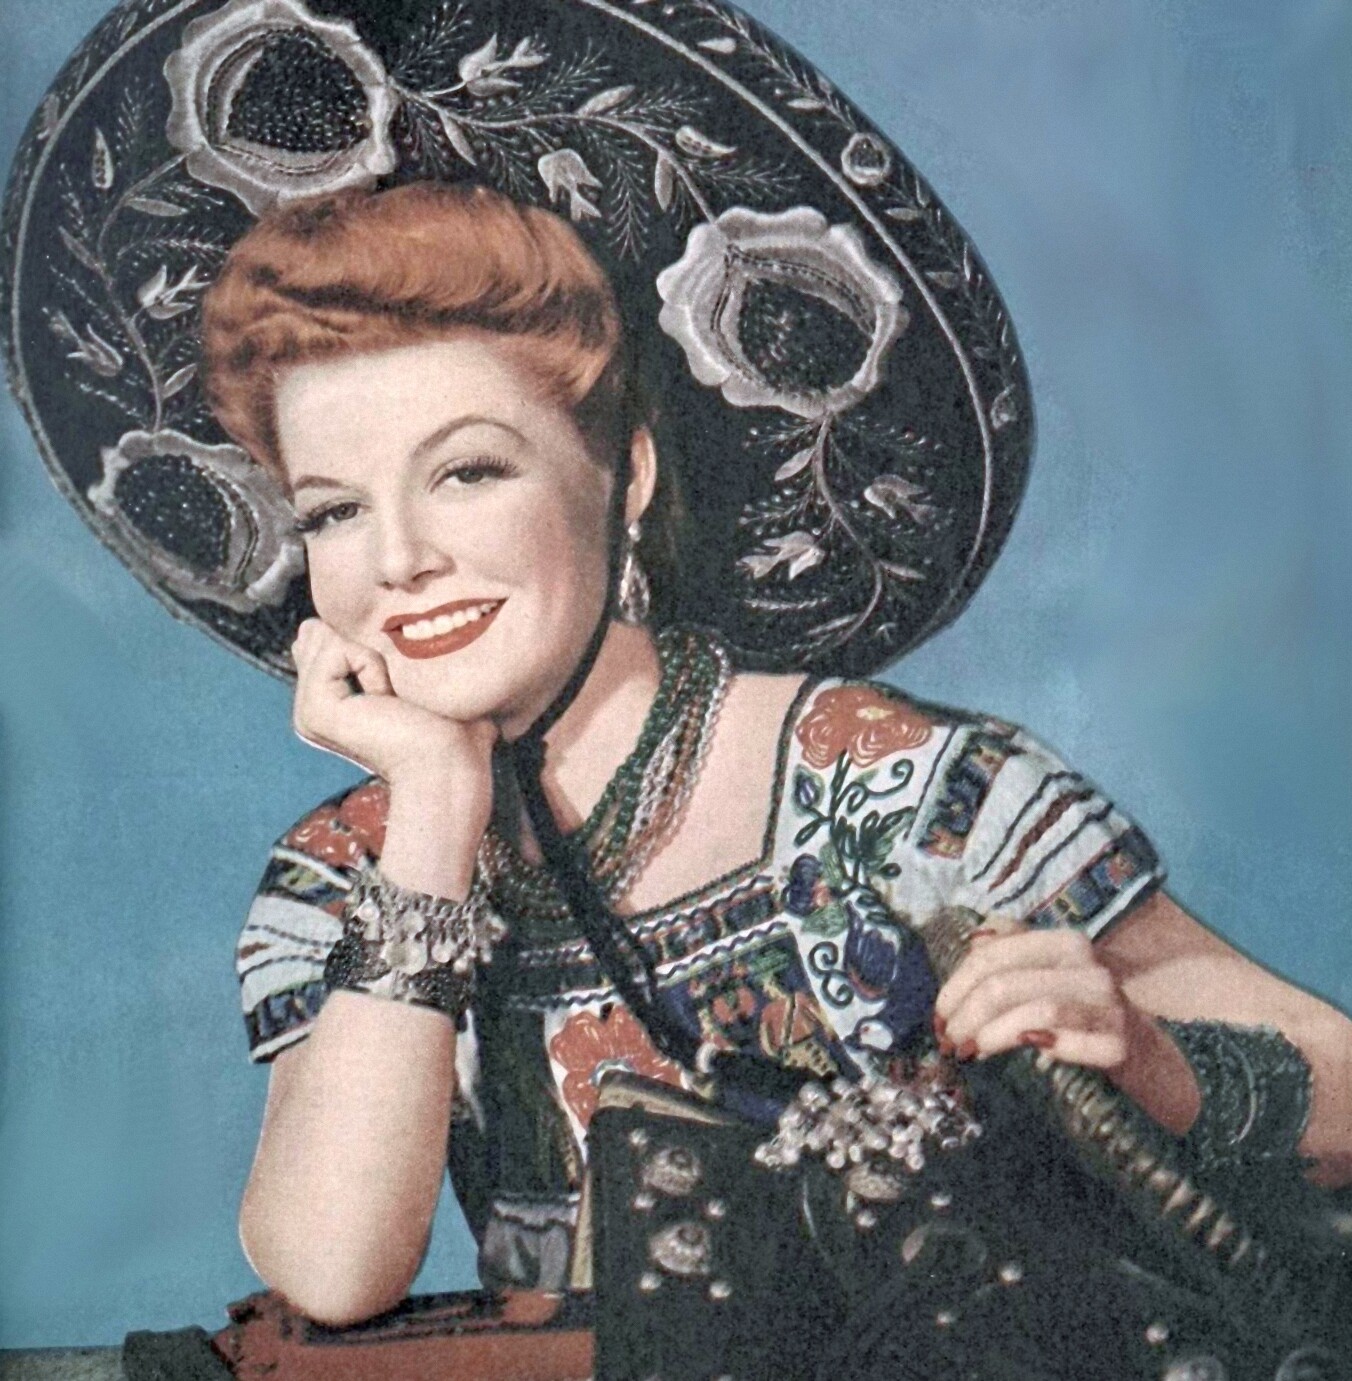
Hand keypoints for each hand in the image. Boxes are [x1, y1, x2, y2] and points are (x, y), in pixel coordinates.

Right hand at [290, 618, 497, 795]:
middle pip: (319, 634)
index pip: (320, 639)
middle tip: (393, 694)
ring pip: (328, 638)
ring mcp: (308, 711)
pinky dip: (371, 665)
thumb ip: (362, 650)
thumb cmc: (446, 725)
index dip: (362, 642)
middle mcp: (310, 708)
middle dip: (364, 647)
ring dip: (373, 658)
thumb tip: (316, 626)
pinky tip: (385, 700)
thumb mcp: (403, 676)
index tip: (395, 688)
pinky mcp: (315, 709)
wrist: (448, 765)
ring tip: (391, 699)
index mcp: (327, 701)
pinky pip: (337, 652)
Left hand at [932, 923, 1153, 1070]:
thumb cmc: (1083, 1010)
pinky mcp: (1118, 1044)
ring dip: (992, 1034)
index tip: (939, 1015)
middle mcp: (1087, 967)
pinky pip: (1069, 1043)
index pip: (992, 956)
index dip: (956, 986)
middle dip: (966, 1015)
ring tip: (970, 1052)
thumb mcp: (1049, 972)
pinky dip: (1039, 1047)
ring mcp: (1107, 1005)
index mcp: (1063, 943)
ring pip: (1033, 1011)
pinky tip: (1024, 1055)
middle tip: (948, 1040)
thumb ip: (1012, 952)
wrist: (1146, 1051)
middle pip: (1005, 984)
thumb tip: (974, 939)